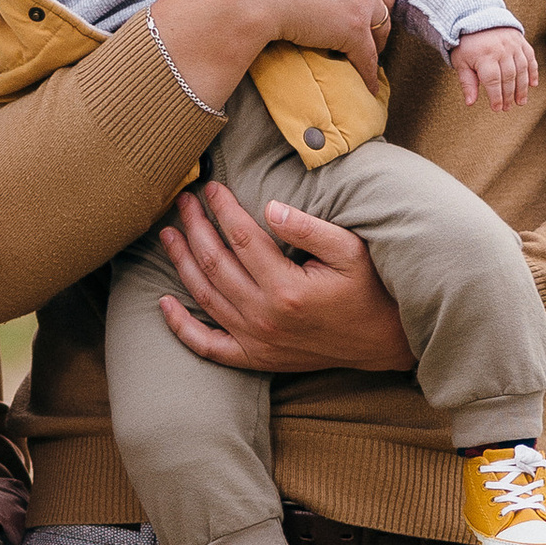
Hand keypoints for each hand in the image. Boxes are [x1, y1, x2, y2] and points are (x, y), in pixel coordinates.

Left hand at [157, 181, 413, 376]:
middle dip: (195, 227)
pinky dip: (181, 327)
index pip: (241, 238)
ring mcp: (255, 341)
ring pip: (204, 296)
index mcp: (286, 288)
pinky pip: (207, 345)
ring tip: (169, 234)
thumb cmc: (369, 290)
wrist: (382, 342)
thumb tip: (270, 207)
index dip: (222, 209)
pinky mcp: (255, 357)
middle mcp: (264, 317)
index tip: (212, 187)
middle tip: (184, 201)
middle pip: (214, 263)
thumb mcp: (350, 251)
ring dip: (182, 262)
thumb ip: (309, 229)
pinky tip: (163, 304)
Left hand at [452, 26, 538, 112]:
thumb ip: (467, 82)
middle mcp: (501, 50)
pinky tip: (533, 84)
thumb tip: (470, 103)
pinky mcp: (521, 41)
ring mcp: (513, 45)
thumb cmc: (467, 44)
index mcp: (485, 56)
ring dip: (523, 88)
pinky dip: (533, 71)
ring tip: (521, 102)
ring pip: (521, 69)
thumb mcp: (461, 62)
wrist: (477, 17)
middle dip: (509, 95)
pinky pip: (530, 58)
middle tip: (508, 108)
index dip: (496, 97)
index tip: (497, 108)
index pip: (493, 81)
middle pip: (509, 77)